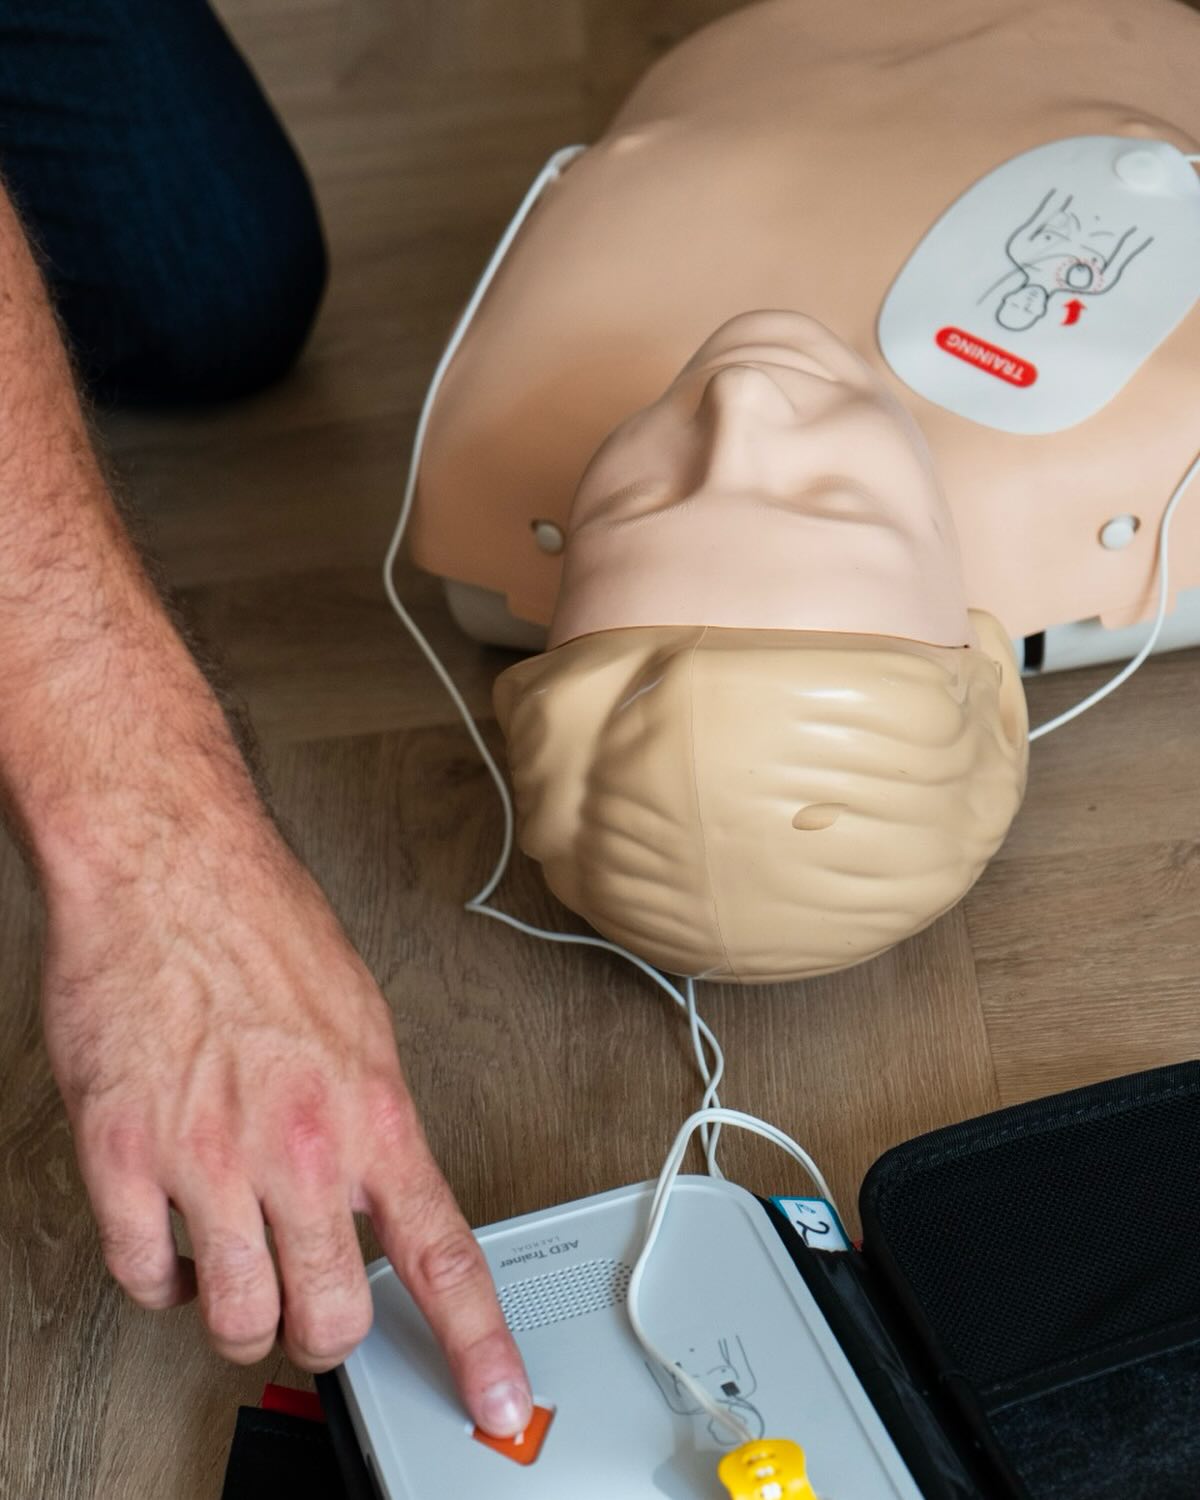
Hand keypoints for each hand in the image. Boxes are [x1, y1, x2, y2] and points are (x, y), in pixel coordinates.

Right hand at [41, 809, 531, 1437]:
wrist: (169, 868)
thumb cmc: (264, 927)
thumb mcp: (360, 1022)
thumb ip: (373, 1120)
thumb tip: (377, 1189)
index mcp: (374, 1112)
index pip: (444, 1254)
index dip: (476, 1345)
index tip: (499, 1401)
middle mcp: (301, 1147)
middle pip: (331, 1314)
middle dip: (325, 1330)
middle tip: (312, 1305)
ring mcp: (210, 1158)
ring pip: (237, 1317)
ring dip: (240, 1314)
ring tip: (236, 1269)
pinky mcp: (125, 1157)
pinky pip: (145, 1276)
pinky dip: (161, 1277)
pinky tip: (172, 1239)